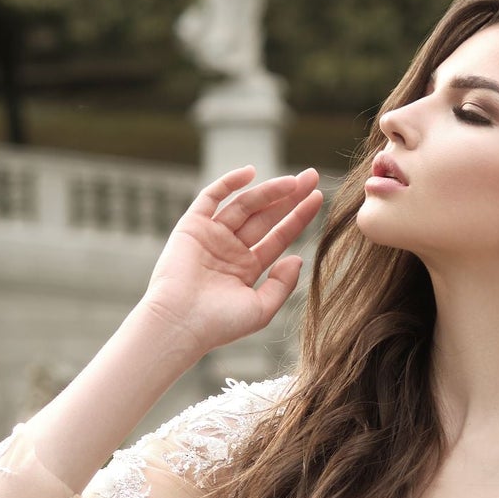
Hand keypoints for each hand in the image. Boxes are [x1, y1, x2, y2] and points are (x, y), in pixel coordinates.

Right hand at [139, 164, 323, 359]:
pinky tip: (251, 172)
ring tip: (293, 181)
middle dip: (289, 197)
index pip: (279, 237)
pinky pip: (210, 197)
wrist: (180, 323)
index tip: (318, 199)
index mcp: (247, 268)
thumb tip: (298, 259)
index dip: (298, 217)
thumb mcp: (261, 309)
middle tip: (312, 177)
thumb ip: (282, 285)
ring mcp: (212, 235)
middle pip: (266, 216)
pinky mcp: (192, 226)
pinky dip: (228, 183)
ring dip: (268, 191)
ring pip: (245, 205)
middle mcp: (231, 249)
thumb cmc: (219, 324)